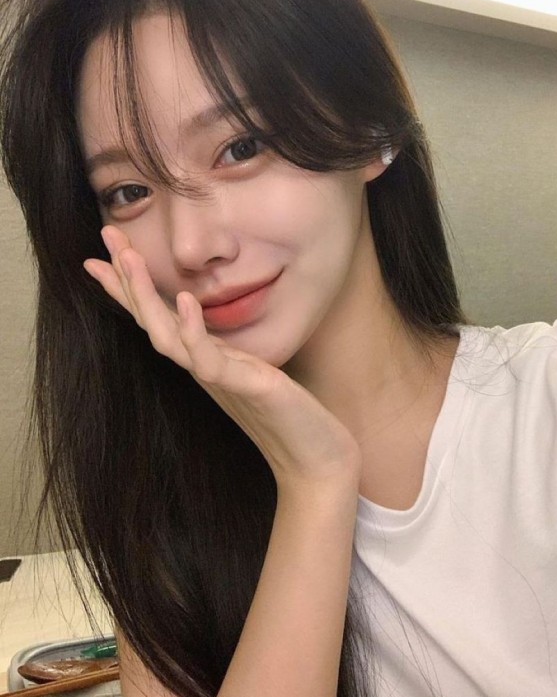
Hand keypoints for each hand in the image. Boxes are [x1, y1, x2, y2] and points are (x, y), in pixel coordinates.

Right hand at [83, 226, 360, 492]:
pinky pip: (209, 359)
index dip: (128, 290)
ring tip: (127, 257)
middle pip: (152, 321)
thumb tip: (221, 334)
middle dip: (126, 279)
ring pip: (167, 337)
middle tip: (105, 235)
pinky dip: (193, 330)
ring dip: (145, 297)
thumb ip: (231, 354)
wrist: (316, 460)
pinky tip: (183, 300)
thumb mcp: (254, 373)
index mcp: (204, 361)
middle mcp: (203, 369)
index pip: (158, 320)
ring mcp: (219, 380)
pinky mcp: (244, 388)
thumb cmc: (289, 418)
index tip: (100, 256)